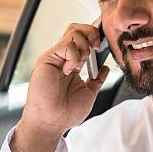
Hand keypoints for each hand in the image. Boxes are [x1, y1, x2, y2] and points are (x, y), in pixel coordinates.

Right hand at [11, 23, 109, 151]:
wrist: (52, 122)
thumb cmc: (66, 113)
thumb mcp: (89, 93)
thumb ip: (97, 80)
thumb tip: (105, 69)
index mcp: (72, 64)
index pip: (83, 39)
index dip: (94, 37)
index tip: (102, 47)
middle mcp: (62, 58)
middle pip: (76, 29)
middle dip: (91, 33)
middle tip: (96, 47)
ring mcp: (55, 57)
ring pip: (72, 33)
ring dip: (83, 47)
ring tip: (80, 65)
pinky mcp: (47, 59)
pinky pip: (65, 45)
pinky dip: (74, 55)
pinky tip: (70, 70)